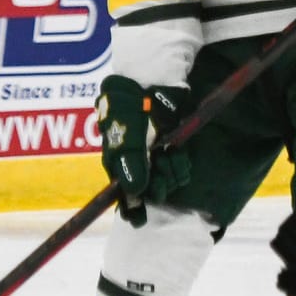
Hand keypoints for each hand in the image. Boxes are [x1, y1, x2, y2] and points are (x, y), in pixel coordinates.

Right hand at [97, 75, 191, 226]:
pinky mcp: (170, 146)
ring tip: (174, 158)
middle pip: (144, 186)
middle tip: (163, 174)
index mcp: (116, 154)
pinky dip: (179, 166)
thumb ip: (130, 158)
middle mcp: (132, 156)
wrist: (154, 74)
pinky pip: (175, 168)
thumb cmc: (132, 100)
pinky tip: (180, 156)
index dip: (130, 205)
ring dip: (170, 174)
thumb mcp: (126, 129)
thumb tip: (134, 191)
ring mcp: (152, 152)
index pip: (120, 188)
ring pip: (161, 178)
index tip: (138, 220)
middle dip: (156, 184)